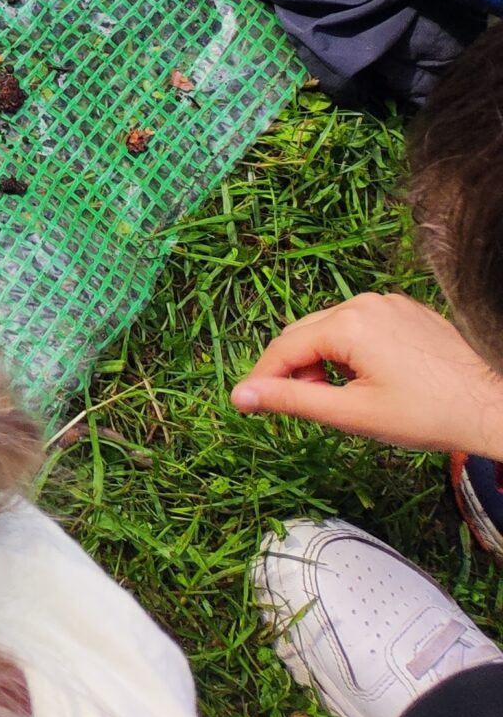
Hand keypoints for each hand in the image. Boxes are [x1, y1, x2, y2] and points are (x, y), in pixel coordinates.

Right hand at [233, 291, 502, 455]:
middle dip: (296, 370)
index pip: (284, 347)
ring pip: (332, 329)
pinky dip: (351, 351)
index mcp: (347, 323)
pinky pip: (361, 325)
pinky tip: (372, 380)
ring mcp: (388, 303)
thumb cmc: (428, 415)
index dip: (264, 378)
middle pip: (305, 333)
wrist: (496, 405)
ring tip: (345, 397)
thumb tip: (240, 397)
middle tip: (307, 407)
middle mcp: (363, 301)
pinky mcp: (407, 311)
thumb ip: (292, 400)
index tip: (250, 406)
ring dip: (324, 361)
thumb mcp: (353, 414)